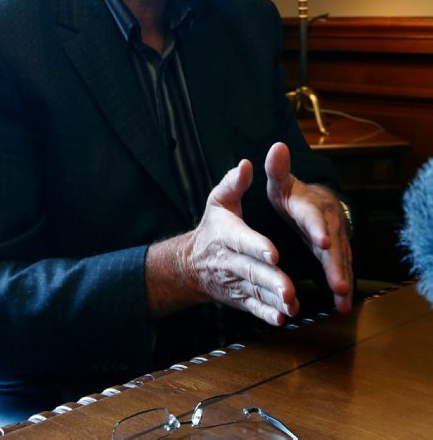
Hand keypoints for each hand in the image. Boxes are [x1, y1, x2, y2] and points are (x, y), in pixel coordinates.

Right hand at [184, 159, 298, 325]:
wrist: (191, 263)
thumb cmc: (213, 228)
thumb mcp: (218, 201)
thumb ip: (233, 183)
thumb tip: (246, 165)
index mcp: (227, 235)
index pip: (243, 241)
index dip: (257, 247)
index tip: (274, 253)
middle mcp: (230, 261)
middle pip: (252, 272)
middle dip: (272, 281)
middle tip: (290, 289)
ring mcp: (235, 282)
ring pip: (256, 293)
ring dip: (274, 300)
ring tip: (292, 304)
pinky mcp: (240, 298)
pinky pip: (254, 308)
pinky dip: (267, 315)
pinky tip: (282, 319)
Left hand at [265, 142, 352, 313]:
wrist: (315, 201)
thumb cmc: (292, 193)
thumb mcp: (281, 181)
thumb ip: (277, 168)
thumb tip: (277, 146)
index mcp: (310, 204)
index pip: (315, 216)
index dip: (319, 229)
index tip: (323, 243)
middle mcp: (327, 221)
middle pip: (334, 244)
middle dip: (336, 264)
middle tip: (338, 284)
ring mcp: (335, 238)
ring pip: (341, 259)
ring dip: (343, 278)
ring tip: (342, 298)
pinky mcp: (338, 252)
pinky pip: (342, 268)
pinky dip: (343, 285)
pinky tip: (342, 305)